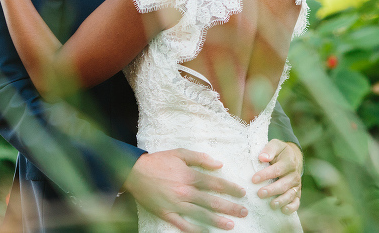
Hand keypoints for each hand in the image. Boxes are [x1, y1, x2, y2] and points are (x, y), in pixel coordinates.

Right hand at [125, 149, 247, 231]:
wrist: (134, 172)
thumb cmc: (159, 161)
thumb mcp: (180, 153)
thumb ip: (200, 158)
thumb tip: (219, 165)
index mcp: (189, 176)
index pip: (215, 184)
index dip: (230, 189)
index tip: (242, 193)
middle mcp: (185, 192)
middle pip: (212, 202)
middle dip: (230, 207)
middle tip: (244, 211)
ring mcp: (176, 204)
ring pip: (201, 215)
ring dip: (217, 220)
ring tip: (231, 225)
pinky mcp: (166, 214)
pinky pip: (183, 225)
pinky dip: (194, 230)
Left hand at [252, 140, 301, 213]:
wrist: (292, 158)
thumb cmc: (280, 153)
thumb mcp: (275, 145)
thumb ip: (269, 149)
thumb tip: (262, 157)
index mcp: (289, 162)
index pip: (277, 169)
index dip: (265, 175)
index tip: (254, 179)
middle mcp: (294, 174)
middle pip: (284, 184)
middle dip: (272, 190)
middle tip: (260, 194)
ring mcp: (296, 185)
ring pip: (290, 195)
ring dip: (281, 201)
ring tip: (271, 205)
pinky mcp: (297, 193)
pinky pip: (296, 202)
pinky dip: (291, 207)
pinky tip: (283, 210)